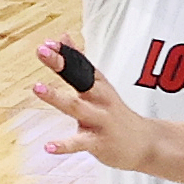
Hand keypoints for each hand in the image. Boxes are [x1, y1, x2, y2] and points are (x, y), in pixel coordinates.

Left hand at [31, 37, 157, 172]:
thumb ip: (79, 62)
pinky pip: (79, 143)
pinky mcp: (99, 142)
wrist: (147, 144)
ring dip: (56, 97)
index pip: (81, 63)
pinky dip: (64, 145)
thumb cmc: (116, 114)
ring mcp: (100, 120)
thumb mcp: (100, 86)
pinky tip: (49, 146)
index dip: (64, 52)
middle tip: (42, 51)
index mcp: (99, 85)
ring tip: (37, 87)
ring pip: (77, 107)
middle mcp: (100, 99)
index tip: (47, 42)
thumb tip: (62, 37)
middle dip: (61, 64)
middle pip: (79, 78)